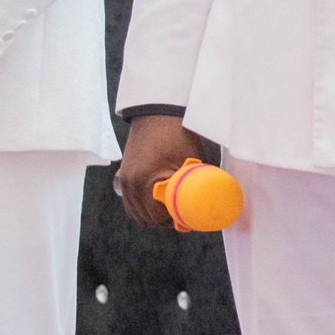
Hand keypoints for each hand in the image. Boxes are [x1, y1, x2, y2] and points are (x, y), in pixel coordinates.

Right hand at [119, 114, 206, 229]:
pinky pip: (131, 202)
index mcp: (146, 182)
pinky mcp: (124, 175)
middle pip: (147, 219)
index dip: (176, 222)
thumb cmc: (177, 133)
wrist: (157, 112)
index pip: (159, 218)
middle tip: (183, 217)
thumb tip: (209, 202)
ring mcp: (125, 180)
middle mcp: (131, 184)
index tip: (189, 220)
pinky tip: (157, 205)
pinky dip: (143, 207)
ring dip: (153, 216)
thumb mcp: (191, 161)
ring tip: (172, 212)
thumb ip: (197, 184)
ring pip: (137, 213)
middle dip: (165, 222)